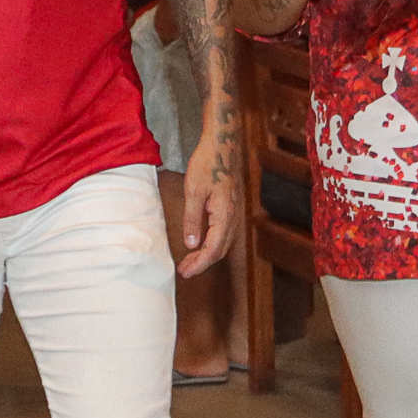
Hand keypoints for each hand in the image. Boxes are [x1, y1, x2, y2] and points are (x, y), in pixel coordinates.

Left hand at [177, 130, 240, 277]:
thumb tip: (191, 244)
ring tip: (189, 260)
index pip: (213, 250)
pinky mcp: (230, 208)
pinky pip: (223, 234)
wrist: (221, 145)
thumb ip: (192, 219)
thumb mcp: (194, 191)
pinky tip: (200, 243)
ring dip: (206, 255)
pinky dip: (212, 244)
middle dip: (202, 263)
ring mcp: (233, 213)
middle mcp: (233, 217)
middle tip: (184, 270)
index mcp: (225, 216)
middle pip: (220, 251)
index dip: (199, 264)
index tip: (185, 272)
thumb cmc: (207, 164)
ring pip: (223, 243)